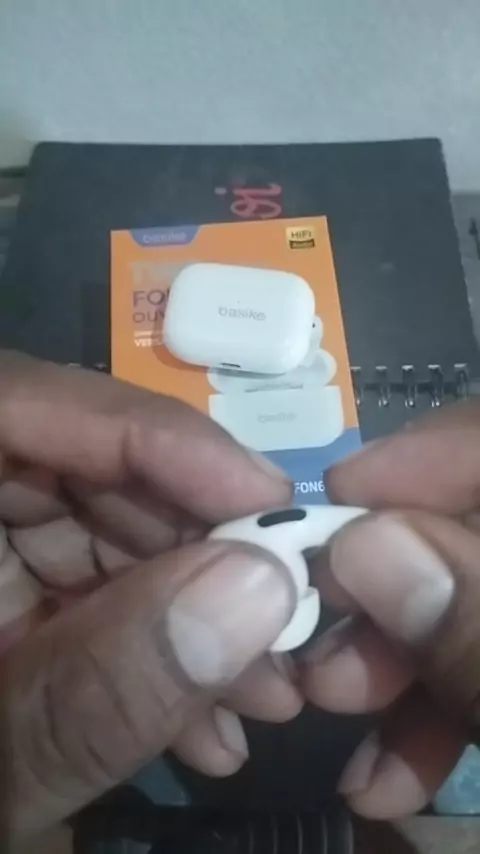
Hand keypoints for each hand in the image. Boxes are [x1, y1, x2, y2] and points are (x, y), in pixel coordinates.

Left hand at [0, 352, 300, 843]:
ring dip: (201, 610)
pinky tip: (212, 722)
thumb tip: (262, 585)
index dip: (146, 436)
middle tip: (289, 606)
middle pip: (88, 472)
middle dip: (201, 543)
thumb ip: (105, 683)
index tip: (262, 498)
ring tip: (269, 689)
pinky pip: (102, 594)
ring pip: (111, 535)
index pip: (18, 410)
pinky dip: (164, 649)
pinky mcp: (21, 600)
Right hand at [300, 402, 479, 819]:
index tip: (338, 499)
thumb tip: (365, 546)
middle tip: (320, 645)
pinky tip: (383, 776)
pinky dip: (429, 713)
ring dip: (389, 659)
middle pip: (462, 524)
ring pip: (457, 598)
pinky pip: (474, 662)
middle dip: (382, 581)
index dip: (430, 454)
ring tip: (334, 713)